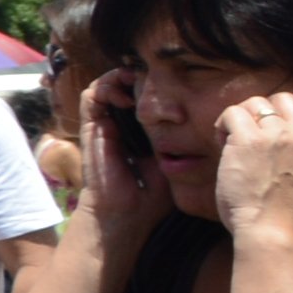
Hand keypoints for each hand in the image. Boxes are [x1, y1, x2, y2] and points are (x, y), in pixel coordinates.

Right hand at [85, 72, 171, 236]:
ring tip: (136, 82)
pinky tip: (125, 96)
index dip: (150, 87)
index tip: (171, 85)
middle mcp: (117, 125)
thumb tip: (201, 123)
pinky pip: (91, 96)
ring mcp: (102, 125)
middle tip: (153, 79)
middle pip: (120, 87)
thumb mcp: (173, 161)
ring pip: (103, 85)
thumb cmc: (152, 195)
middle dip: (135, 77)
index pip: (139, 99)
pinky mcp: (91, 128)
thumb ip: (180, 143)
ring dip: (119, 78)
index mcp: (136, 133)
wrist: (126, 214)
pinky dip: (106, 88)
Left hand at [217, 91, 292, 252]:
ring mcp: (278, 136)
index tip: (283, 117)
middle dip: (266, 109)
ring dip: (241, 118)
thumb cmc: (283, 215)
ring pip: (257, 102)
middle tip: (251, 131)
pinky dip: (223, 123)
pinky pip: (232, 112)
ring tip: (232, 140)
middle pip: (287, 99)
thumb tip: (281, 135)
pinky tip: (221, 141)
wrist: (272, 231)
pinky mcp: (249, 139)